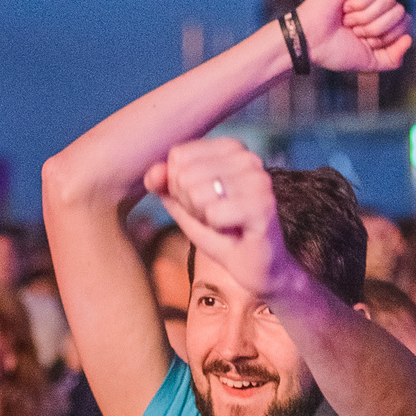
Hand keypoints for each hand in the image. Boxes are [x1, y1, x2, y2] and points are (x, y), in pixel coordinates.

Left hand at [147, 138, 299, 302]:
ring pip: (197, 193)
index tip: (204, 203)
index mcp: (231, 148)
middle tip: (216, 218)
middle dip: (192, 205)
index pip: (178, 157)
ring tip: (226, 224)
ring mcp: (259, 179)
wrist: (255, 267)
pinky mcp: (264, 204)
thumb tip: (151, 174)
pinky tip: (236, 232)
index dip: (180, 188)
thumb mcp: (185, 206)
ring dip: (205, 218)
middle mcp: (248, 157)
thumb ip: (165, 186)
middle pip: (185, 175)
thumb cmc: (221, 233)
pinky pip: (214, 213)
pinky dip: (218, 229)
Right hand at [292, 0, 413, 74]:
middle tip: (357, 32)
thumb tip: (409, 39)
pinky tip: (344, 9)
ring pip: (389, 1)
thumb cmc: (335, 51)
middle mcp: (376, 6)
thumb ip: (394, 58)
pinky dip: (359, 6)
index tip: (368, 43)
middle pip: (400, 12)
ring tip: (348, 22)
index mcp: (381, 22)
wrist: (310, 43)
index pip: (406, 23)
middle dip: (378, 29)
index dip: (390, 37)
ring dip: (367, 19)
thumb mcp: (371, 61)